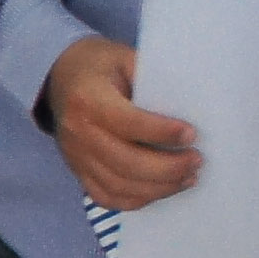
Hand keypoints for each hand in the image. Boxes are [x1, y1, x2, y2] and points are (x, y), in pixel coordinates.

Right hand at [41, 36, 199, 211]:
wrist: (61, 78)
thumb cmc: (100, 66)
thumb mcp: (125, 58)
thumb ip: (152, 80)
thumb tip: (189, 107)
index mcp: (88, 99)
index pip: (128, 123)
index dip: (162, 132)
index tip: (192, 135)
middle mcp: (78, 133)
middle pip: (126, 162)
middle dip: (168, 167)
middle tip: (196, 160)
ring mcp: (76, 157)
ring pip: (120, 185)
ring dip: (159, 187)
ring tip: (187, 178)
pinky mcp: (78, 172)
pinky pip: (107, 197)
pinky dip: (137, 199)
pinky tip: (161, 189)